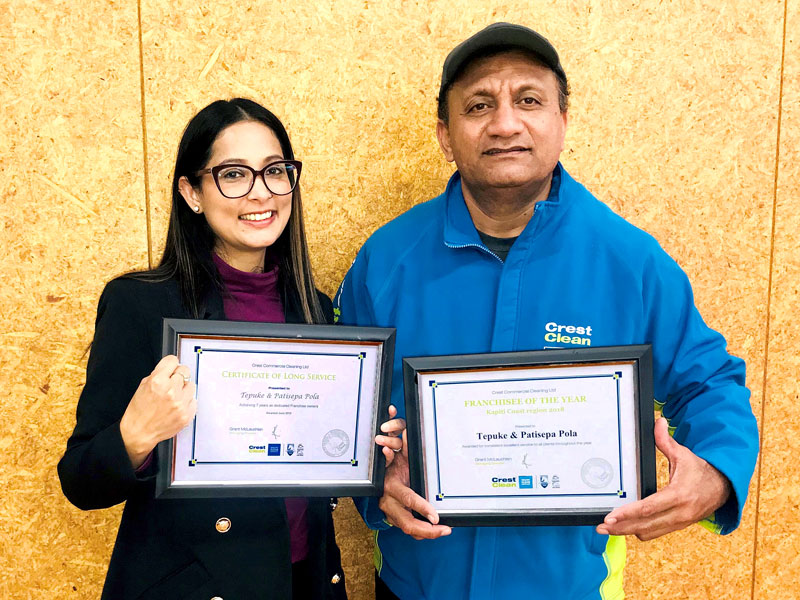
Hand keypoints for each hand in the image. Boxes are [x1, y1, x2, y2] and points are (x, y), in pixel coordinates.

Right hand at [119, 355, 196, 468]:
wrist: (139, 432)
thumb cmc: (139, 411)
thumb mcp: (143, 386)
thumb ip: (158, 374)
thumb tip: (170, 368)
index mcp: (158, 381)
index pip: (173, 360)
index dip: (170, 364)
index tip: (171, 367)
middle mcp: (171, 391)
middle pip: (185, 370)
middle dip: (178, 375)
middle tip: (172, 383)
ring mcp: (180, 403)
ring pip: (191, 385)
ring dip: (183, 389)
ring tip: (173, 397)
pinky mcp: (187, 414)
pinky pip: (193, 400)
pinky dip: (186, 402)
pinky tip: (176, 406)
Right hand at [375, 405, 451, 539]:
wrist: (374, 474)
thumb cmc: (390, 462)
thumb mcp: (396, 453)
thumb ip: (401, 445)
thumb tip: (405, 433)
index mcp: (390, 486)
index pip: (408, 499)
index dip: (422, 508)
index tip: (435, 516)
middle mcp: (388, 502)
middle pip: (407, 524)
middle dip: (427, 531)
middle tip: (445, 530)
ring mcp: (389, 512)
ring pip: (408, 529)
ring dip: (427, 534)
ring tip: (444, 531)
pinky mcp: (393, 517)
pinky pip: (408, 528)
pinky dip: (421, 532)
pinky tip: (435, 531)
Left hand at [596, 417, 731, 540]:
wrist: (724, 487)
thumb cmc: (701, 471)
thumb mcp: (684, 455)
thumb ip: (666, 441)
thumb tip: (657, 421)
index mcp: (678, 495)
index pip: (648, 508)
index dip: (627, 514)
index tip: (610, 517)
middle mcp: (679, 513)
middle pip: (644, 525)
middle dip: (620, 527)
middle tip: (601, 527)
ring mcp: (679, 522)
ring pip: (648, 533)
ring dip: (627, 532)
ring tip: (608, 529)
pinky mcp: (678, 526)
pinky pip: (656, 533)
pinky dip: (640, 531)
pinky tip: (625, 528)